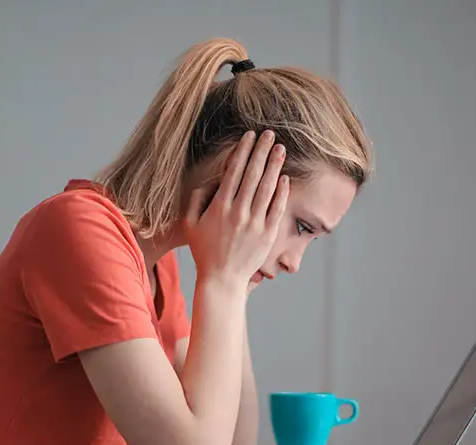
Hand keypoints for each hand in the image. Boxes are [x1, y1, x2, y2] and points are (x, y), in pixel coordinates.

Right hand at [185, 130, 288, 291]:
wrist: (221, 279)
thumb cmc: (204, 250)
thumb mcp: (190, 223)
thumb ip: (196, 198)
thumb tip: (210, 179)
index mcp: (219, 206)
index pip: (233, 171)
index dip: (243, 151)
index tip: (250, 136)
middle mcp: (238, 212)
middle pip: (253, 174)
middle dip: (262, 151)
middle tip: (270, 134)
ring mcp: (254, 223)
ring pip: (266, 188)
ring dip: (274, 166)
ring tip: (281, 149)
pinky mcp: (267, 235)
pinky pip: (277, 209)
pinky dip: (282, 192)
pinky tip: (285, 177)